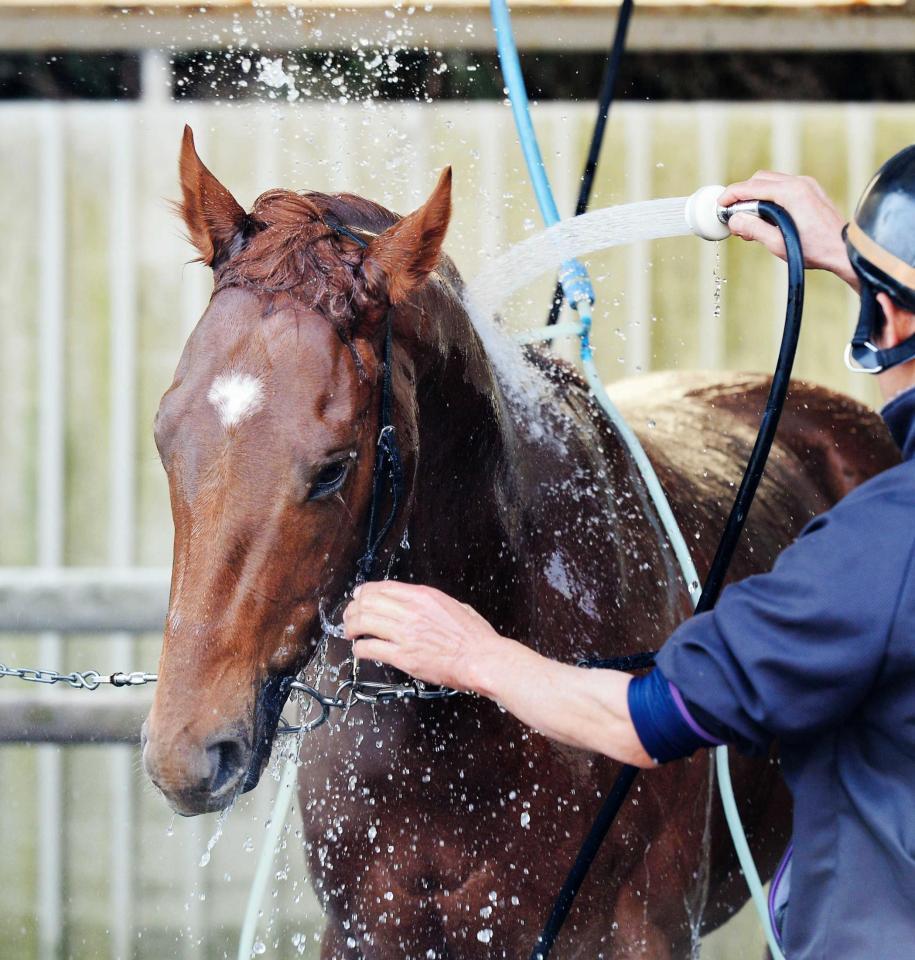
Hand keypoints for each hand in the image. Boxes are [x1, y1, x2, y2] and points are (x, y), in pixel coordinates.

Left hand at [343, 581, 511, 691]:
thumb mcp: (452, 605)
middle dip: (353, 609)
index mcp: (423, 596)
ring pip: (363, 622)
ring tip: (350, 633)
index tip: (358, 597)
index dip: (364, 592)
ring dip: (351, 627)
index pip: (382, 587)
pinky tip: (360, 650)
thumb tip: (418, 603)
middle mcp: (411, 611)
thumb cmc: (473, 636)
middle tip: (349, 617)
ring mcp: (405, 634)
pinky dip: (360, 648)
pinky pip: (370, 648)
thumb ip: (430, 602)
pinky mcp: (403, 656)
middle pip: (367, 602)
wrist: (481, 659)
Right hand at [719, 171, 857, 289]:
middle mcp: (799, 183)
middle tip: (733, 216)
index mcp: (790, 193)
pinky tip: (766, 218)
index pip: (751, 187)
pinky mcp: (811, 191)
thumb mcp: (777, 243)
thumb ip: (753, 229)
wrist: (845, 250)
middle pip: (759, 179)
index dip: (731, 195)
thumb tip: (734, 220)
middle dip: (742, 195)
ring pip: (771, 182)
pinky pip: (783, 187)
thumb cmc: (815, 249)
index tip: (719, 206)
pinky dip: (769, 197)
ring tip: (749, 221)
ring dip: (755, 196)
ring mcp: (807, 185)